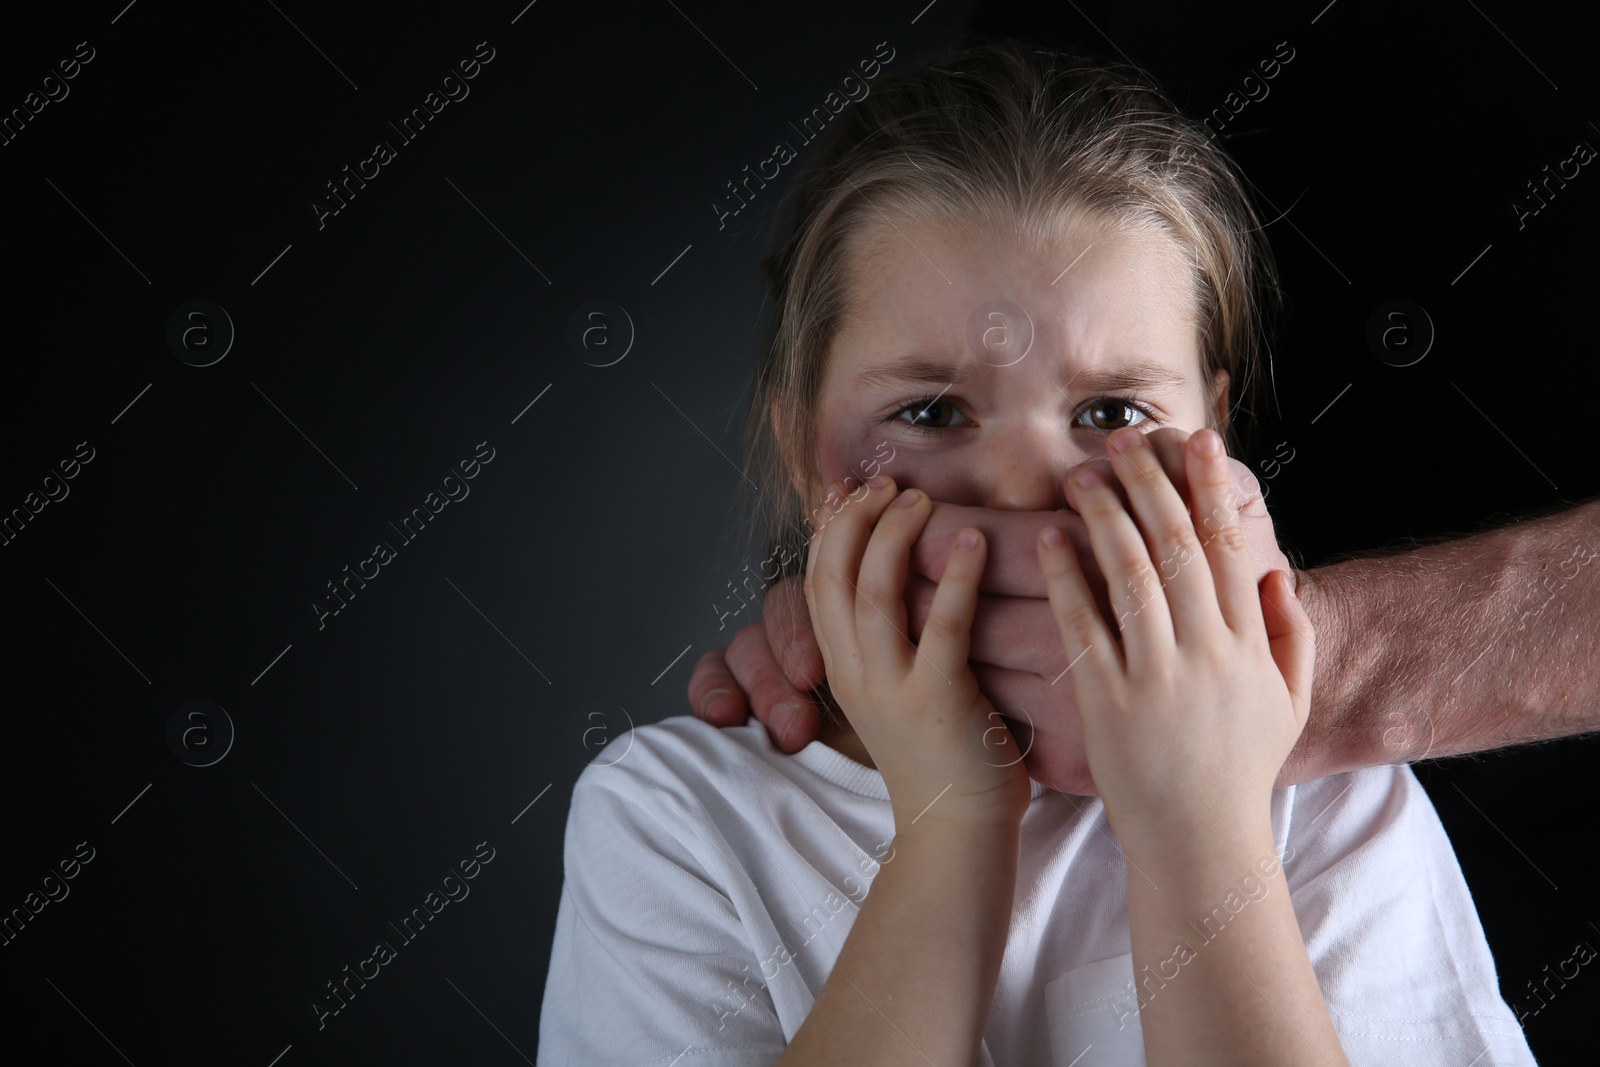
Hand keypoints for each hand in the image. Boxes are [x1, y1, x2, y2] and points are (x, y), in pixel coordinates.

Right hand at [690, 428, 1295, 792]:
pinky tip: (973, 542)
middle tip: (890, 484)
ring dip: (895, 536)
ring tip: (923, 500)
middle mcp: (854, 673)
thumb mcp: (901, 692)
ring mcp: (889, 688)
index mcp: (843, 668)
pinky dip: (953, 578)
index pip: (818, 581)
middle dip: (856, 519)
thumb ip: (899, 639)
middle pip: (834, 575)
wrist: (956, 833)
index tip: (853, 487)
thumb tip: (917, 579)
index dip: (831, 528)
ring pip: (873, 591)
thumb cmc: (946, 758)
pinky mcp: (936, 701)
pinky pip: (939, 626)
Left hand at [1036, 427, 1313, 843]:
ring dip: (1105, 517)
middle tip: (1123, 442)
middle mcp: (1206, 653)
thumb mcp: (1288, 701)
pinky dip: (1067, 578)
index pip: (1230, 547)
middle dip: (1150, 486)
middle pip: (1178, 548)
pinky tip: (1051, 538)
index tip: (1196, 441)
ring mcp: (1155, 677)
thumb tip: (1272, 570)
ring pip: (1131, 576)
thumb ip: (1290, 633)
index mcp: (1247, 645)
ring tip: (1082, 475)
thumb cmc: (1240, 767)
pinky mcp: (1107, 701)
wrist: (1198, 838)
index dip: (1211, 489)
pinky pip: (1084, 627)